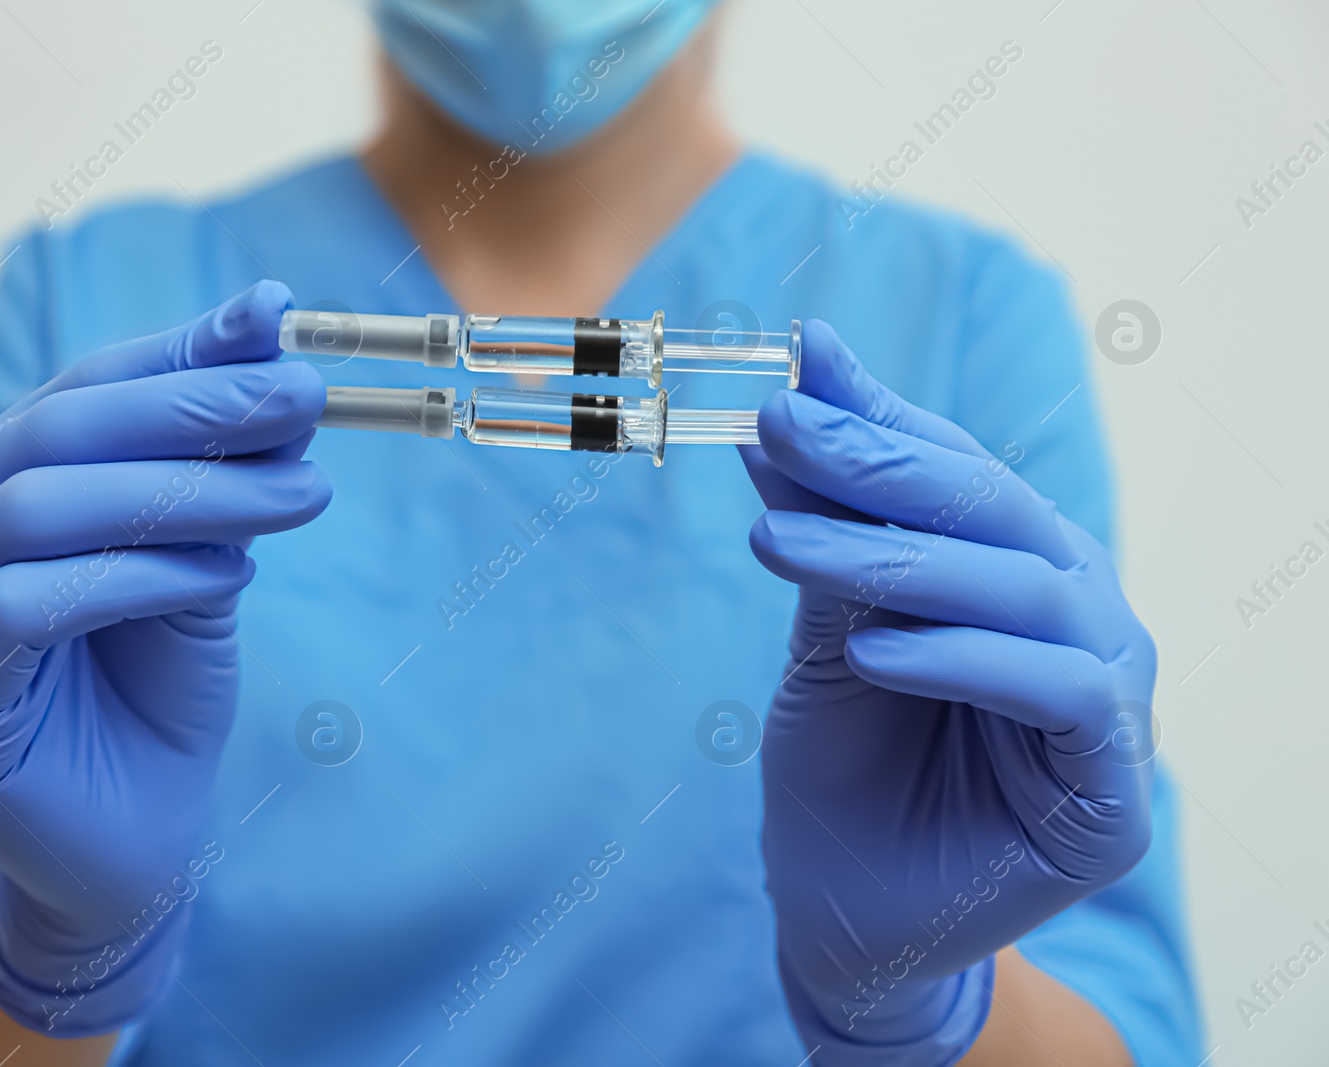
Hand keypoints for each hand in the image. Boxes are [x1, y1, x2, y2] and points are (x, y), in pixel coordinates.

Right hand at [0, 281, 328, 1034]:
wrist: (129, 843)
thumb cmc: (157, 694)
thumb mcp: (200, 566)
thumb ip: (214, 479)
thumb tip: (277, 362)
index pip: (88, 387)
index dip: (182, 348)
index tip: (276, 314)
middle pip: (64, 430)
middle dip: (196, 406)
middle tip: (304, 397)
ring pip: (47, 506)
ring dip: (190, 492)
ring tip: (301, 493)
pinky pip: (32, 602)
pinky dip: (139, 576)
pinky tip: (225, 573)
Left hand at [741, 321, 1154, 1062]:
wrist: (840, 913)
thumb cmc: (840, 769)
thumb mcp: (821, 634)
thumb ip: (827, 531)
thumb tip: (791, 402)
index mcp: (1019, 568)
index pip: (958, 468)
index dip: (880, 417)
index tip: (798, 363)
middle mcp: (1077, 614)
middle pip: (994, 510)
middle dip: (878, 465)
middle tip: (778, 429)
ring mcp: (1109, 696)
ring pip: (1022, 588)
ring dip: (894, 559)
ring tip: (782, 546)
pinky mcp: (1113, 786)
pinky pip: (1055, 690)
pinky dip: (960, 659)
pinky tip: (870, 655)